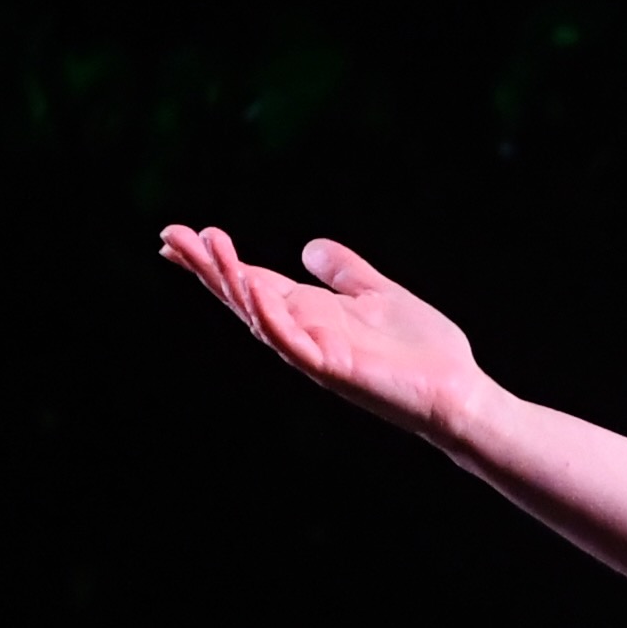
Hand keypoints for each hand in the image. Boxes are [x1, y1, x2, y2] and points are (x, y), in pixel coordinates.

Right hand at [159, 225, 488, 439]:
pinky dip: (270, 317)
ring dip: (232, 282)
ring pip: (259, 316)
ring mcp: (313, 352)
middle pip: (242, 295)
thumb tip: (309, 246)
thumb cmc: (421, 349)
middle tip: (170, 236)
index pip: (251, 281)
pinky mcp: (333, 369)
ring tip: (209, 248)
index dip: (215, 260)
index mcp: (309, 312)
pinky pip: (292, 343)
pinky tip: (253, 289)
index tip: (177, 237)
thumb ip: (345, 271)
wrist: (456, 391)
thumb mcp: (378, 292)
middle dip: (206, 267)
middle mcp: (302, 332)